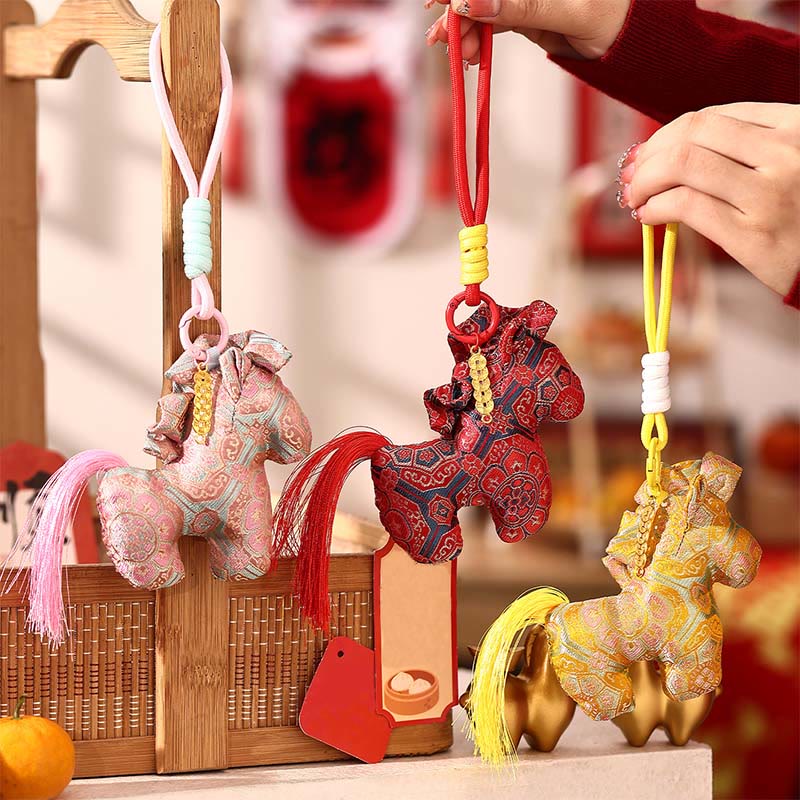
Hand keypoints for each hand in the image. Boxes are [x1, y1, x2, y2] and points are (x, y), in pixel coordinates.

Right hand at [424, 0, 630, 62]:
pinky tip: (468, 52)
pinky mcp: (523, 11)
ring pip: (481, 4)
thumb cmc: (618, 17)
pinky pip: (491, 21)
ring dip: (463, 29)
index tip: (439, 1)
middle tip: (443, 37)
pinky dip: (476, 38)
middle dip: (458, 10)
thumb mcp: (572, 12)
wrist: (632, 43)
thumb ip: (523, 7)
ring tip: (457, 53)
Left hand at [618, 103, 799, 295]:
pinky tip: (648, 217)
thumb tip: (675, 149)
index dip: (668, 134)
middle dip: (649, 154)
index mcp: (796, 127)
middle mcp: (785, 154)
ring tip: (635, 197)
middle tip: (631, 174)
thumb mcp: (794, 162)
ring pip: (682, 166)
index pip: (712, 118)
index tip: (647, 152)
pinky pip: (686, 208)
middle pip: (691, 136)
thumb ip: (751, 149)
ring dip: (644, 181)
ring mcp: (769, 194)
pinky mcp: (753, 236)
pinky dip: (655, 208)